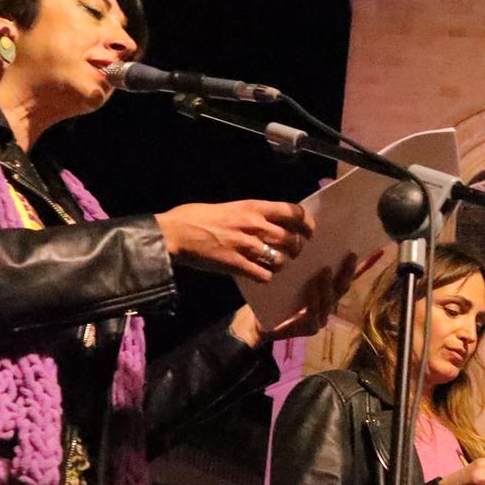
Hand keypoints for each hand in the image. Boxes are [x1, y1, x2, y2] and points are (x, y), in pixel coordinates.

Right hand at [155, 199, 314, 281]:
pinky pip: (263, 275)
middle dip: (297, 248)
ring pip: (280, 259)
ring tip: (277, 265)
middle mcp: (253, 225)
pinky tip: (261, 275)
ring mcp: (245, 246)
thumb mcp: (230, 206)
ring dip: (282, 264)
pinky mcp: (236, 264)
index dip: (306, 223)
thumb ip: (251, 214)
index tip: (310, 231)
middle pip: (291, 239)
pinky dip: (266, 277)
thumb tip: (270, 222)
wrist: (175, 232)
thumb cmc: (197, 217)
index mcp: (253, 207)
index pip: (292, 212)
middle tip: (294, 252)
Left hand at [228, 249, 381, 346]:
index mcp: (324, 293)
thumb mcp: (288, 278)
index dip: (350, 267)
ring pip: (329, 300)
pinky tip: (311, 292)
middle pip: (341, 288)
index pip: (341, 278)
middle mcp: (326, 306)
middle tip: (348, 256)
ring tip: (325, 270)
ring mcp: (320, 319)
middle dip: (346, 272)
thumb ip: (301, 266)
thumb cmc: (272, 297)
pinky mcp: (309, 329)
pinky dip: (314, 302)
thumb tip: (308, 238)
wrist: (255, 323)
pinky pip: (314, 315)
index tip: (353, 251)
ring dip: (327, 285)